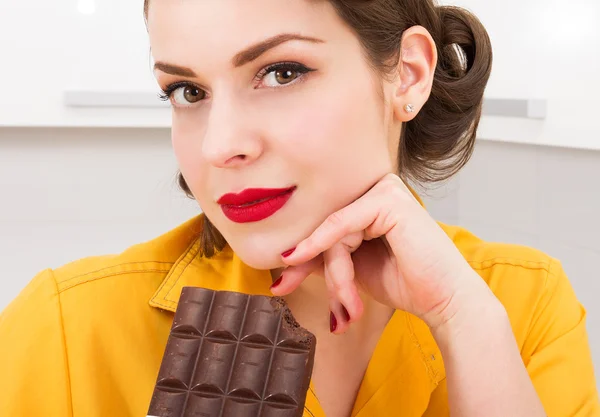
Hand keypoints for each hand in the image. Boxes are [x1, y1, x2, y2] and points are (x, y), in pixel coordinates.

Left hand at [271, 173, 492, 333]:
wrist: (444, 301)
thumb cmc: (406, 282)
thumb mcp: (352, 268)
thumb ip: (323, 255)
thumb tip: (283, 258)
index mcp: (369, 201)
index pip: (325, 226)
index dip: (301, 256)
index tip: (280, 284)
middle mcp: (375, 189)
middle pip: (326, 229)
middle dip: (313, 270)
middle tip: (314, 304)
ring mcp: (383, 190)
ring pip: (332, 234)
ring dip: (336, 277)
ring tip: (350, 309)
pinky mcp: (387, 199)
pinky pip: (340, 227)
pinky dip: (323, 250)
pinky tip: (305, 265)